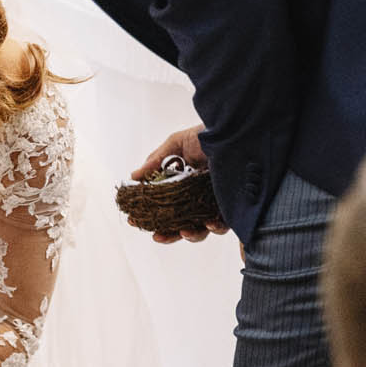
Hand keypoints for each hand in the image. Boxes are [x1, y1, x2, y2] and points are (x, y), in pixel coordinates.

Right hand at [133, 126, 229, 244]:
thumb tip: (134, 176)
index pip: (163, 209)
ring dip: (190, 234)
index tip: (135, 221)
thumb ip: (156, 161)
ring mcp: (213, 204)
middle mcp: (196, 199)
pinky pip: (222, 224)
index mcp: (181, 187)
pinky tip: (209, 222)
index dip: (150, 217)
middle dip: (166, 234)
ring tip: (183, 231)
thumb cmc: (205, 136)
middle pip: (179, 225)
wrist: (231, 131)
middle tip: (156, 235)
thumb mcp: (176, 145)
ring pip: (201, 229)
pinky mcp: (230, 207)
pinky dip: (215, 227)